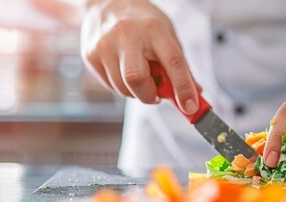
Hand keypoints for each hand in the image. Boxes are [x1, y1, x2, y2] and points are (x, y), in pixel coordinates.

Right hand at [81, 0, 198, 113]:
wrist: (106, 3)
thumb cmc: (143, 23)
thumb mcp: (167, 35)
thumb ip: (180, 66)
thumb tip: (195, 96)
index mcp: (154, 29)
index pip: (173, 62)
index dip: (183, 87)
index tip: (190, 107)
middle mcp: (127, 35)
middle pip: (137, 79)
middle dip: (149, 95)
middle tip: (156, 94)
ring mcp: (105, 45)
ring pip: (123, 88)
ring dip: (136, 92)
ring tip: (140, 75)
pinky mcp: (90, 55)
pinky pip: (110, 87)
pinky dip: (122, 87)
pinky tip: (124, 71)